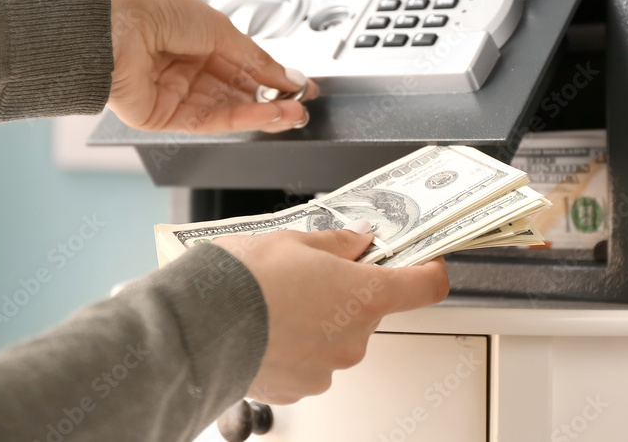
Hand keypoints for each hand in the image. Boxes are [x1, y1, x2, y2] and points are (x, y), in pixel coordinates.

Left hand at [104, 0, 317, 133]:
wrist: (112, 17)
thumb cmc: (151, 5)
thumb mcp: (218, 26)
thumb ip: (255, 57)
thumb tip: (285, 74)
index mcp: (191, 37)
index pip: (238, 64)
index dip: (270, 76)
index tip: (298, 85)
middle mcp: (180, 66)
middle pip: (234, 91)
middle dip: (269, 99)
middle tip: (300, 104)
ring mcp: (169, 92)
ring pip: (224, 109)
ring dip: (261, 112)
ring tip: (291, 112)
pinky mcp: (158, 116)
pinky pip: (206, 121)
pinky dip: (240, 119)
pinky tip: (265, 114)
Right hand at [215, 225, 448, 404]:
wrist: (199, 324)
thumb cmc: (245, 278)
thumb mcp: (294, 240)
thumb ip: (338, 242)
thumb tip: (360, 241)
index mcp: (366, 294)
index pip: (426, 286)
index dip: (428, 268)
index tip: (424, 258)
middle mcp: (355, 338)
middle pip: (370, 309)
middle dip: (348, 289)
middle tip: (312, 270)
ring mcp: (329, 368)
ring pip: (337, 336)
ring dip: (319, 318)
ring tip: (278, 299)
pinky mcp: (301, 388)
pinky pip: (311, 361)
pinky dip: (297, 344)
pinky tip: (267, 326)